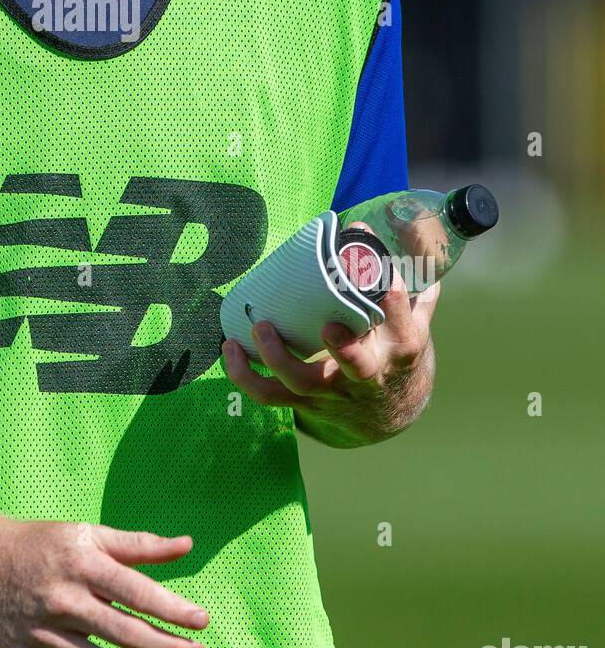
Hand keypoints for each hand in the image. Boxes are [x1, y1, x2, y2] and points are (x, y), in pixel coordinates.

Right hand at [0, 515, 209, 647]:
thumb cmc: (40, 545)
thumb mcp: (86, 534)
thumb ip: (138, 545)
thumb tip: (186, 545)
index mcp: (81, 563)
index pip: (136, 590)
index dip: (173, 608)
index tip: (202, 620)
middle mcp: (63, 598)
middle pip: (123, 632)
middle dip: (167, 647)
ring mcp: (41, 631)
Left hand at [221, 223, 439, 446]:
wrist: (390, 414)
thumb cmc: (397, 356)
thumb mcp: (416, 325)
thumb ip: (415, 288)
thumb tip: (417, 243)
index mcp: (399, 345)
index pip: (395, 309)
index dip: (380, 275)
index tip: (360, 234)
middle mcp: (368, 373)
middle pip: (358, 366)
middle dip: (345, 349)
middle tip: (326, 326)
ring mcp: (333, 390)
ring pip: (302, 382)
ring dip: (278, 357)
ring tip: (260, 326)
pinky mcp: (306, 401)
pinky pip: (270, 396)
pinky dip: (245, 376)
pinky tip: (229, 349)